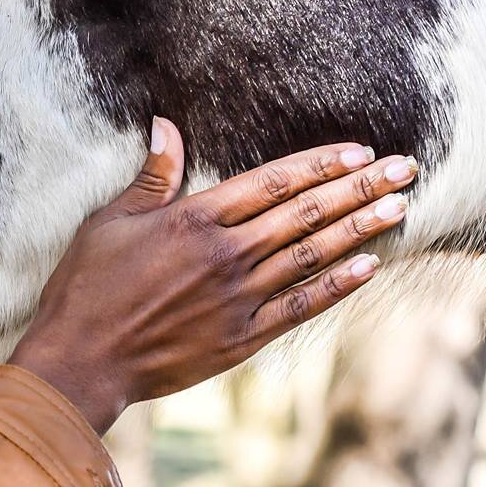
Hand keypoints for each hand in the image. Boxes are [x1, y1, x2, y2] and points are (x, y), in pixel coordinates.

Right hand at [9, 117, 415, 433]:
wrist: (81, 361)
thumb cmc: (86, 288)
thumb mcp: (109, 221)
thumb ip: (151, 177)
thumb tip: (166, 126)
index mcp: (193, 220)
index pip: (273, 182)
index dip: (320, 164)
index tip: (359, 151)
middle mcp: (225, 256)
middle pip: (305, 213)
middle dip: (360, 187)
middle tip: (404, 169)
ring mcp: (237, 299)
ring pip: (312, 255)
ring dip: (360, 229)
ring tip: (399, 207)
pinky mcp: (241, 338)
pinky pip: (300, 307)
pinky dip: (336, 286)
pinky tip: (368, 266)